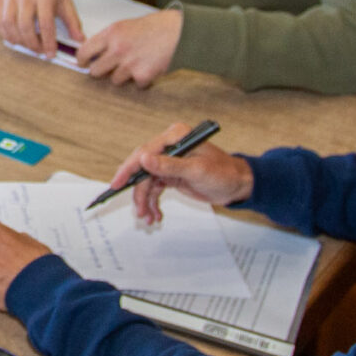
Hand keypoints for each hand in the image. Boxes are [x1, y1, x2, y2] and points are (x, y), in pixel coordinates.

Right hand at [0, 0, 80, 55]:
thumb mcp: (65, 1)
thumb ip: (72, 21)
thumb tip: (79, 39)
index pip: (45, 23)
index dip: (48, 42)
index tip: (50, 53)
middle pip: (25, 25)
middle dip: (32, 43)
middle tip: (38, 50)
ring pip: (9, 24)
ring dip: (17, 40)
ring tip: (26, 45)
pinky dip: (4, 33)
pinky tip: (13, 37)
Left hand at [68, 10, 183, 87]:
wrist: (179, 32)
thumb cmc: (155, 26)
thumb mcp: (127, 25)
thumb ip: (110, 38)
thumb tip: (96, 52)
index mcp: (111, 33)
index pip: (84, 51)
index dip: (82, 60)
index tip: (83, 64)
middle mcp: (117, 49)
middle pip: (96, 71)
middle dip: (102, 72)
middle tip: (110, 68)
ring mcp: (129, 64)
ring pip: (115, 80)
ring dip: (124, 76)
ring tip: (136, 64)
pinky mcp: (142, 76)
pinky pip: (135, 85)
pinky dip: (142, 80)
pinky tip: (149, 68)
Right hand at [106, 118, 253, 226]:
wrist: (237, 185)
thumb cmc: (224, 173)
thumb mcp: (196, 171)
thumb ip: (169, 166)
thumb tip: (144, 159)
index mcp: (175, 137)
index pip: (145, 152)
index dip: (129, 168)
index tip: (118, 183)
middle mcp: (169, 147)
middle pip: (142, 168)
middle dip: (138, 191)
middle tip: (136, 209)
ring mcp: (169, 162)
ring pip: (147, 182)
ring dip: (145, 201)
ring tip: (148, 218)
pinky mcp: (171, 175)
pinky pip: (154, 189)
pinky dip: (153, 202)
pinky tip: (156, 214)